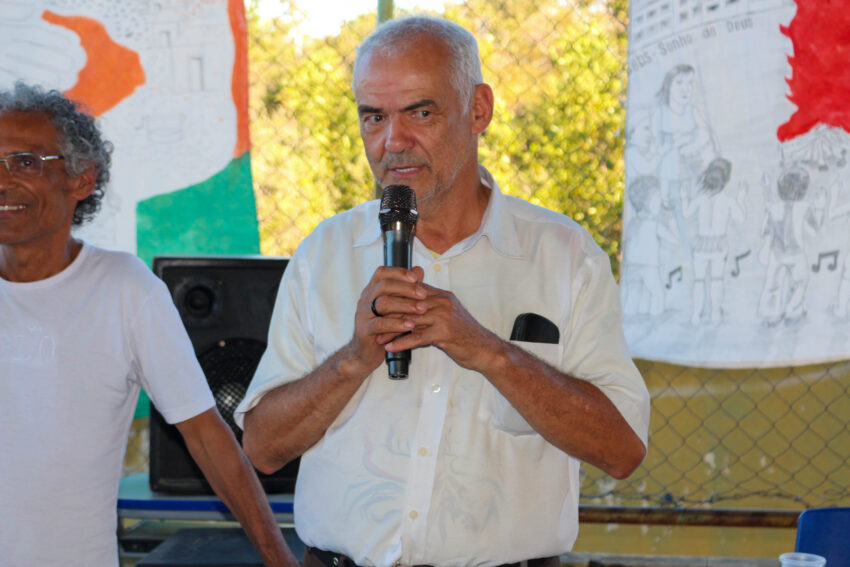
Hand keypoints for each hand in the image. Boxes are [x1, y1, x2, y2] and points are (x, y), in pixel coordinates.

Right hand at [349, 266, 427, 373]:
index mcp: (371, 291)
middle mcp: (365, 299)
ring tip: (422, 309)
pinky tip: (410, 325)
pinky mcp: (365, 330)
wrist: (365, 353)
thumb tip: (419, 270)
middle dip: (406, 288)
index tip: (416, 278)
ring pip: (383, 303)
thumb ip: (405, 290)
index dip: (399, 272)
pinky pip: (381, 324)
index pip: (382, 273)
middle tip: (424, 294)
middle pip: (384, 285)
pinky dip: (397, 324)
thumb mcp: (395, 306)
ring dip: (405, 305)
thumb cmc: (383, 328)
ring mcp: (363, 314)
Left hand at [384, 281, 499, 371]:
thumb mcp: (448, 315)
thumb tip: (410, 306)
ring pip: (410, 320)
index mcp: (442, 296)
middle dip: (389, 314)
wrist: (485, 349)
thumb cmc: (465, 335)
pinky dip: (402, 343)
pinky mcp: (444, 333)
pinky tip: (391, 348)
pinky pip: (417, 337)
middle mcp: (442, 302)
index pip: (412, 291)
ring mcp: (443, 317)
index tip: (378, 307)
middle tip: (373, 322)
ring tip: (378, 337)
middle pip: (408, 304)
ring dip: (391, 330)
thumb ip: (430, 308)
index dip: (394, 299)